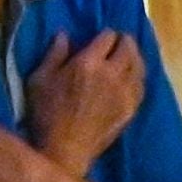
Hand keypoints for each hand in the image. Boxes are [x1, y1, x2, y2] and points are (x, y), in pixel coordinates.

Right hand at [24, 28, 147, 174]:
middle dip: (125, 41)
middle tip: (121, 41)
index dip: (106, 34)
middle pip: (129, 48)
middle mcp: (112, 74)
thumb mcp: (40, 78)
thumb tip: (65, 34)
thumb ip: (55, 53)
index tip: (103, 35)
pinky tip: (133, 77)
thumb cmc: (47, 112)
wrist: (65, 148)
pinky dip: (138, 76)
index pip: (108, 37)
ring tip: (129, 55)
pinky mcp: (131, 109)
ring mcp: (125, 93)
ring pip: (139, 66)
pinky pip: (141, 86)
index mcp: (89, 63)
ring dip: (135, 57)